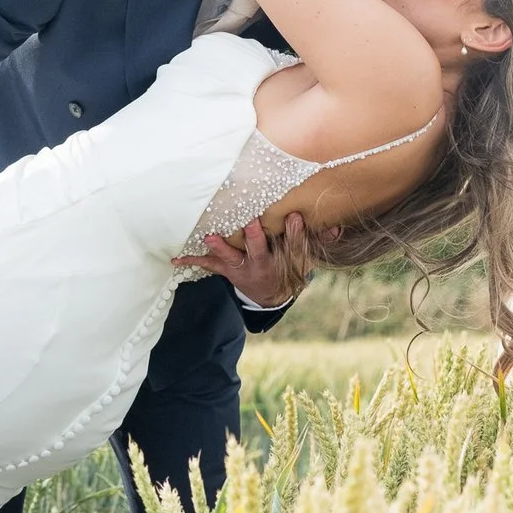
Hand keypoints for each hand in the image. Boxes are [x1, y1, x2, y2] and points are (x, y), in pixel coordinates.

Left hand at [172, 213, 317, 308]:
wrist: (268, 296)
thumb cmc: (287, 269)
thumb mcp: (305, 260)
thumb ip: (318, 243)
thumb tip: (336, 229)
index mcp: (283, 261)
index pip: (292, 246)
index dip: (293, 232)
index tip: (294, 216)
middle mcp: (261, 265)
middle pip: (259, 251)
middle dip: (255, 237)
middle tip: (251, 222)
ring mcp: (241, 268)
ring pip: (231, 258)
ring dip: (221, 248)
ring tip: (210, 238)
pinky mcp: (226, 270)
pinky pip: (209, 265)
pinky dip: (193, 260)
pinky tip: (176, 257)